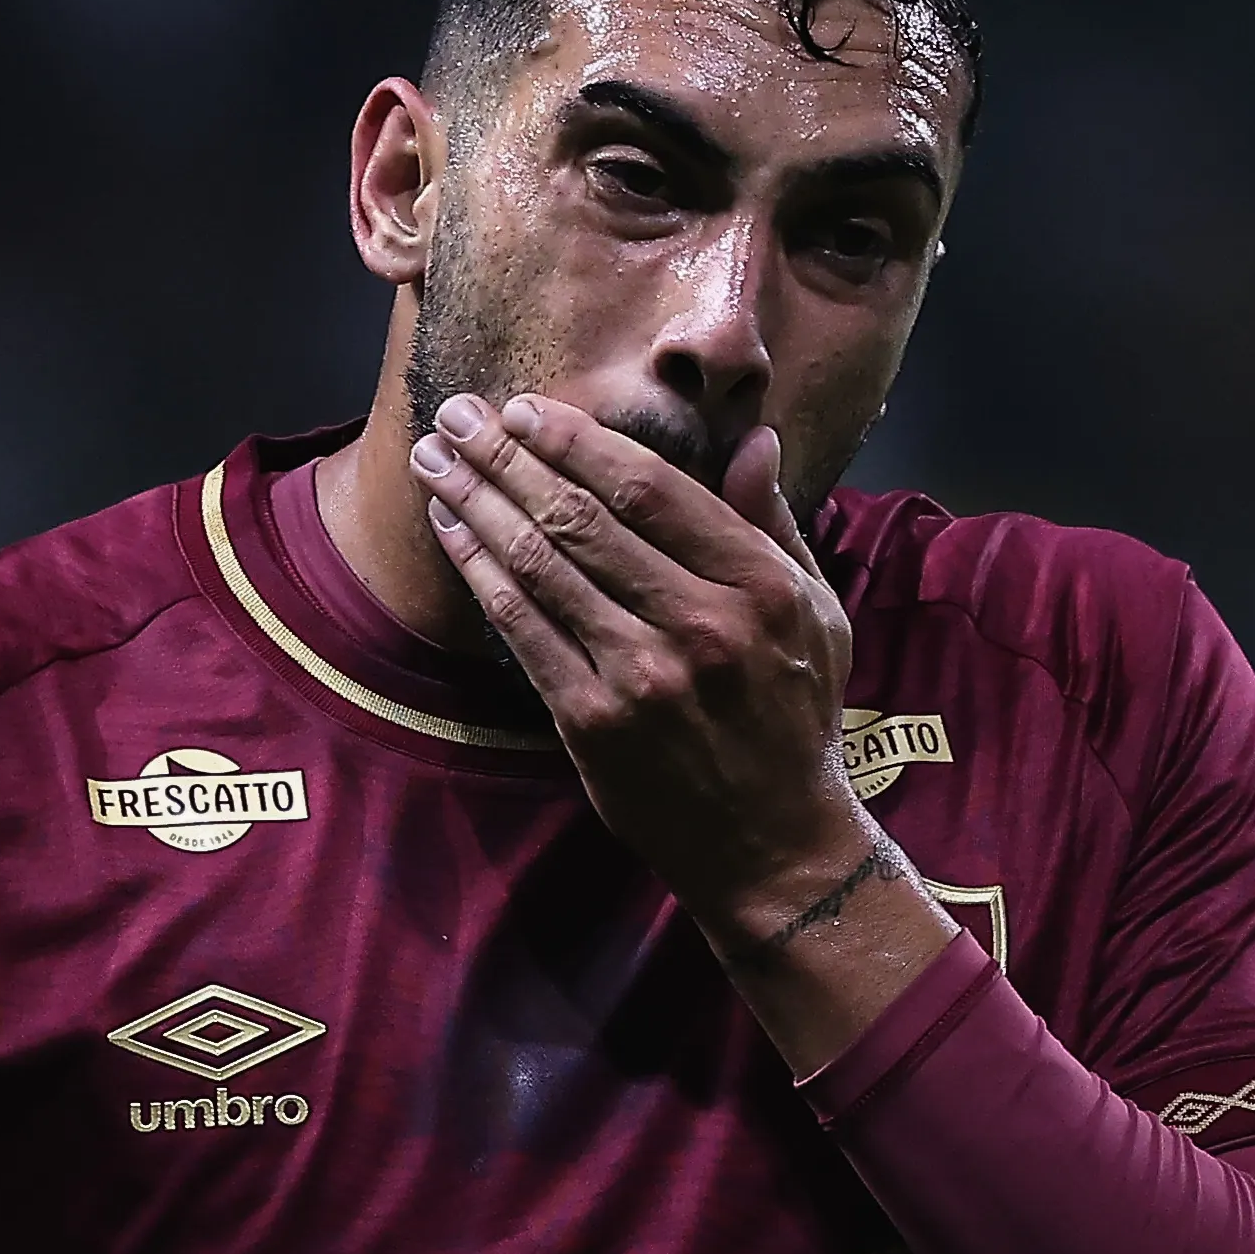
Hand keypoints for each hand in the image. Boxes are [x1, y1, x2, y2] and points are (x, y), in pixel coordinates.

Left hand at [409, 390, 883, 947]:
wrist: (774, 843)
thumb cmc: (796, 718)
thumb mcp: (817, 614)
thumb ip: (775, 525)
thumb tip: (752, 439)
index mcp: (757, 586)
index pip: (652, 488)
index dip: (578, 440)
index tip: (527, 409)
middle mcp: (700, 624)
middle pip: (582, 517)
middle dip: (507, 458)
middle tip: (458, 415)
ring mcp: (642, 676)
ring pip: (541, 566)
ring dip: (478, 504)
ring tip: (437, 461)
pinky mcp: (594, 723)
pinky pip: (523, 631)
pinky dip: (481, 574)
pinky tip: (453, 534)